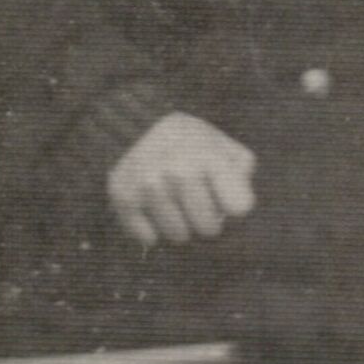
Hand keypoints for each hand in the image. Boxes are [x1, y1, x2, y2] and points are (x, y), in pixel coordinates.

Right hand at [107, 112, 256, 247]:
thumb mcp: (220, 143)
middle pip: (209, 229)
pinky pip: (149, 238)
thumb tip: (239, 204)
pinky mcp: (123, 198)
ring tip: (173, 202)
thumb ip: (241, 169)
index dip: (234, 206)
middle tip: (196, 201)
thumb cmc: (188, 142)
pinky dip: (151, 229)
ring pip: (179, 237)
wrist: (133, 125)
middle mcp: (178, 170)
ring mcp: (149, 185)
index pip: (240, 207)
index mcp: (208, 155)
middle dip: (206, 219)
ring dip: (179, 225)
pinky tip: (150, 207)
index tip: (226, 196)